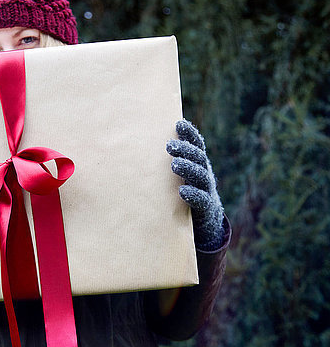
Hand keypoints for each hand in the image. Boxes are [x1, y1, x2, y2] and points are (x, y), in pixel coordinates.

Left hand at [166, 120, 224, 250]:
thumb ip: (167, 162)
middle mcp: (204, 174)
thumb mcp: (176, 176)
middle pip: (198, 158)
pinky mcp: (206, 209)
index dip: (190, 134)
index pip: (197, 145)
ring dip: (188, 169)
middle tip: (169, 145)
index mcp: (198, 164)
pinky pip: (201, 200)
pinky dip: (193, 194)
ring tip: (174, 164)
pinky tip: (182, 191)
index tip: (178, 123)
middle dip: (185, 150)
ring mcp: (207, 191)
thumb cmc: (183, 192)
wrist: (205, 223)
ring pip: (200, 177)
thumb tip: (139, 144)